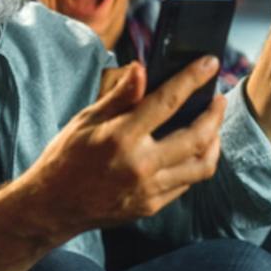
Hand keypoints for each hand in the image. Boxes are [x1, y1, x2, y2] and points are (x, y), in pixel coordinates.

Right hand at [28, 59, 223, 232]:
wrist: (52, 206)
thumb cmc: (65, 157)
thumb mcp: (86, 120)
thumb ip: (119, 97)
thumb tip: (141, 70)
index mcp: (121, 137)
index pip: (167, 101)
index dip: (192, 79)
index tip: (210, 64)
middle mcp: (139, 165)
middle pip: (197, 137)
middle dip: (215, 114)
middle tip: (217, 99)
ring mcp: (148, 190)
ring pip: (201, 165)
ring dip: (214, 142)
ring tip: (211, 127)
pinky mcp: (151, 206)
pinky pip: (186, 184)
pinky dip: (195, 164)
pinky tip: (191, 151)